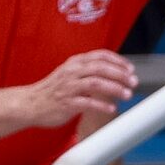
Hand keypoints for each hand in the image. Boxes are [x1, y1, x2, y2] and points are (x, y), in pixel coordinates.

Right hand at [20, 50, 136, 127]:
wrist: (30, 104)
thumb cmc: (54, 90)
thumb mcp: (70, 74)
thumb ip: (89, 71)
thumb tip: (114, 73)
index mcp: (75, 63)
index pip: (100, 55)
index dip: (118, 61)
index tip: (130, 69)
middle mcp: (72, 72)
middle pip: (100, 68)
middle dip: (120, 74)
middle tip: (133, 82)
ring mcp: (68, 87)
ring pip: (95, 83)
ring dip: (114, 88)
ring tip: (127, 94)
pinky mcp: (66, 103)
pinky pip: (87, 103)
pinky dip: (101, 105)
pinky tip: (111, 109)